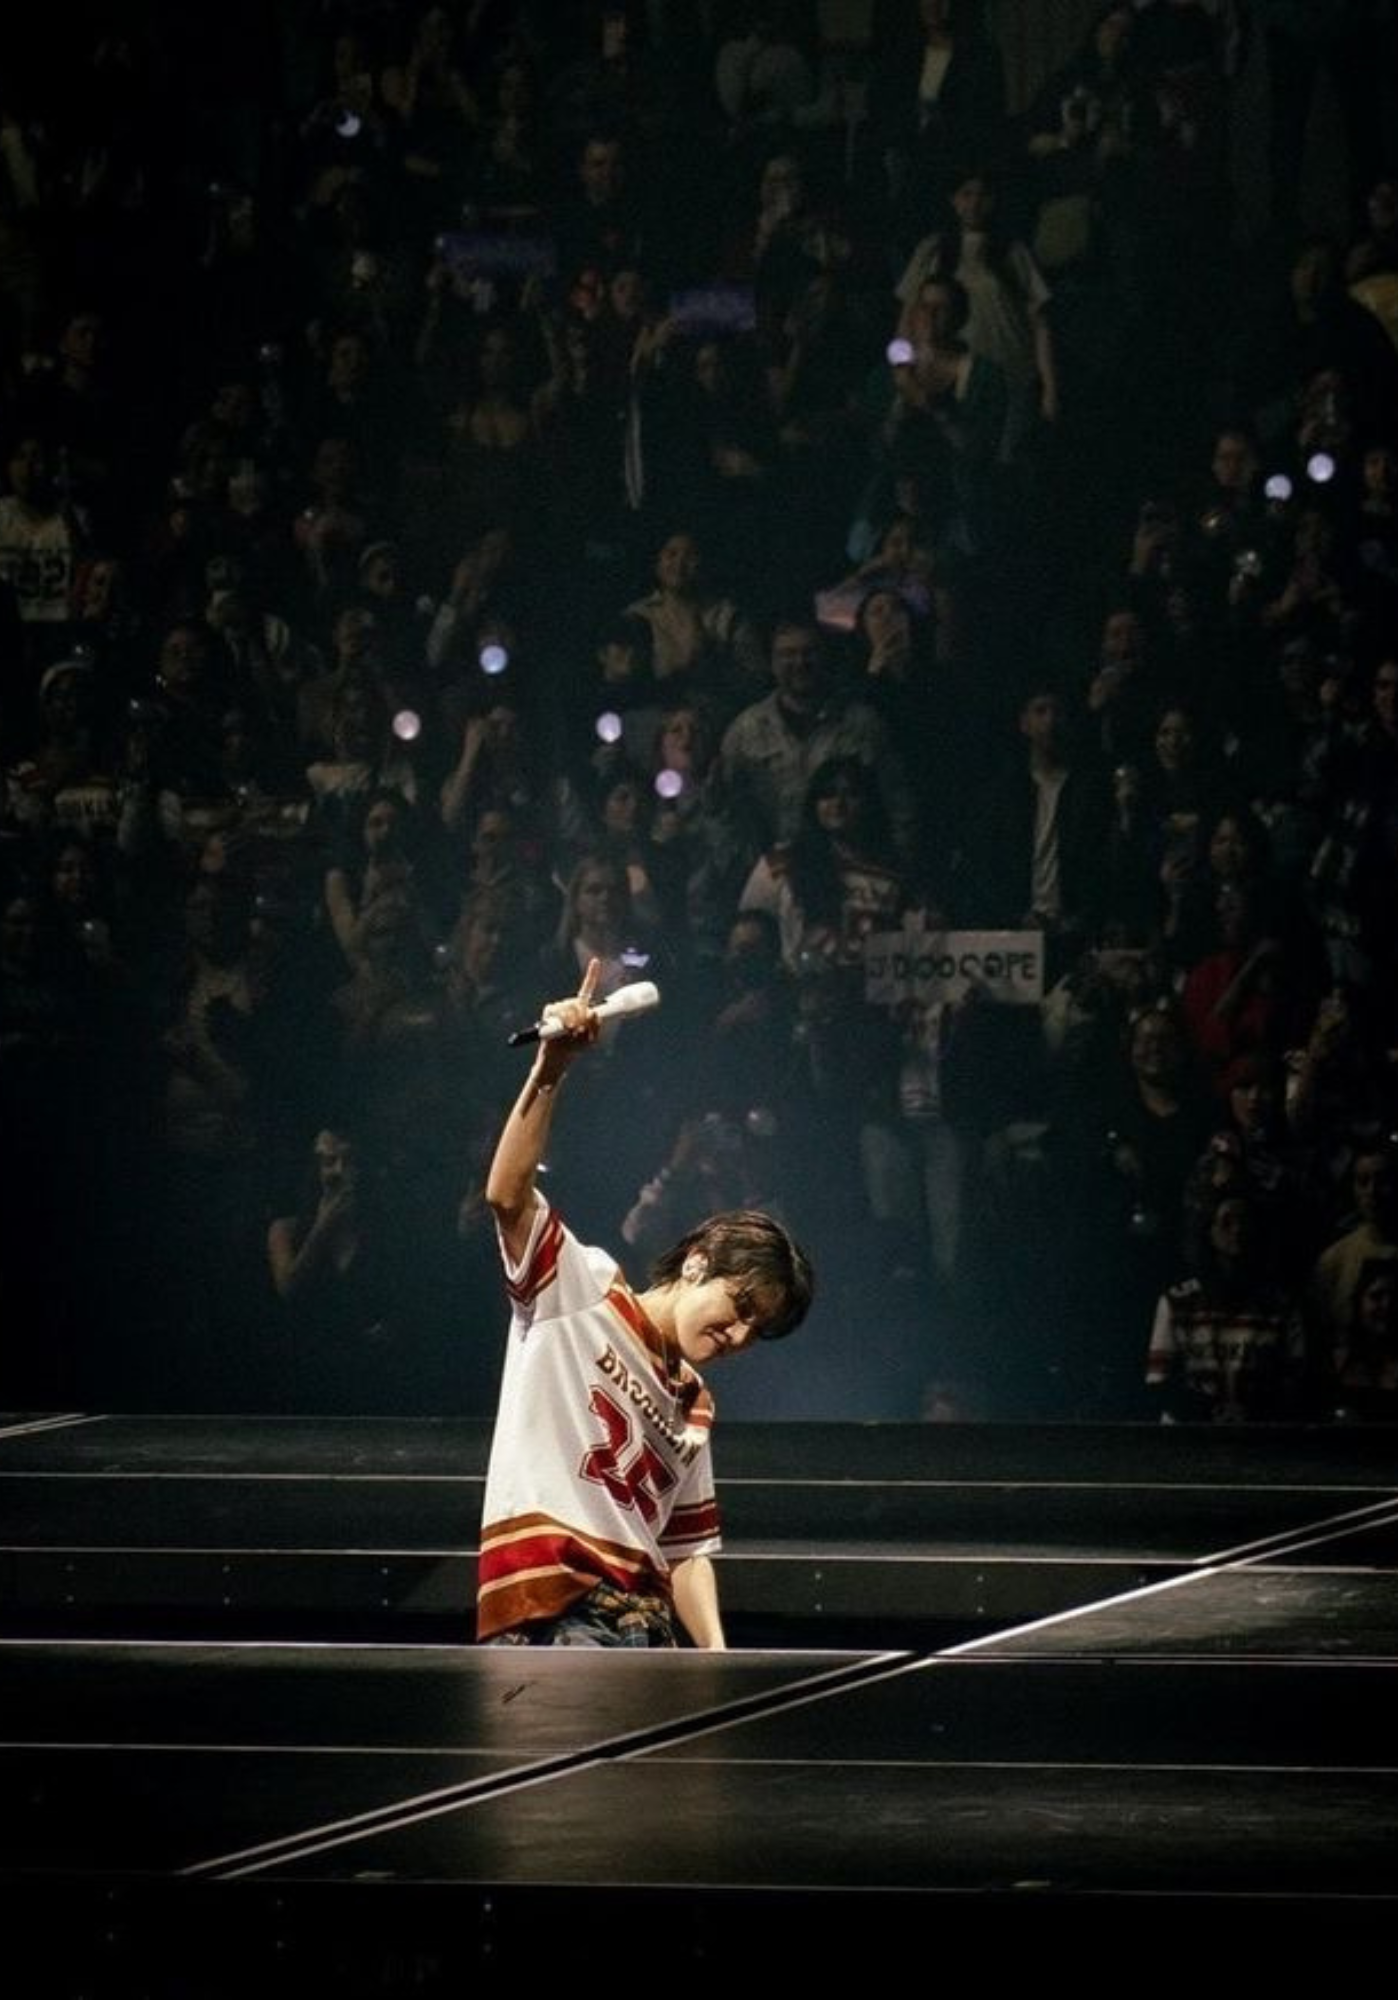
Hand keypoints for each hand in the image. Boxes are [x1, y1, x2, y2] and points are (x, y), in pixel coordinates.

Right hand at [536, 957, 601, 1074]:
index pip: (587, 989)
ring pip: (569, 1008)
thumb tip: (592, 1011)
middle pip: (579, 1003)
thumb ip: (595, 1026)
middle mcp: (570, 1005)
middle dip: (581, 1019)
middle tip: (578, 1032)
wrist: (557, 1058)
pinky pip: (555, 1011)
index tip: (596, 960)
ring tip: (568, 1034)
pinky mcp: (548, 1013)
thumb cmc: (574, 1048)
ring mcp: (558, 1008)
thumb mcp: (590, 1040)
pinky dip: (559, 1020)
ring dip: (571, 1023)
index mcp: (582, 1008)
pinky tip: (559, 1028)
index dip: (592, 975)